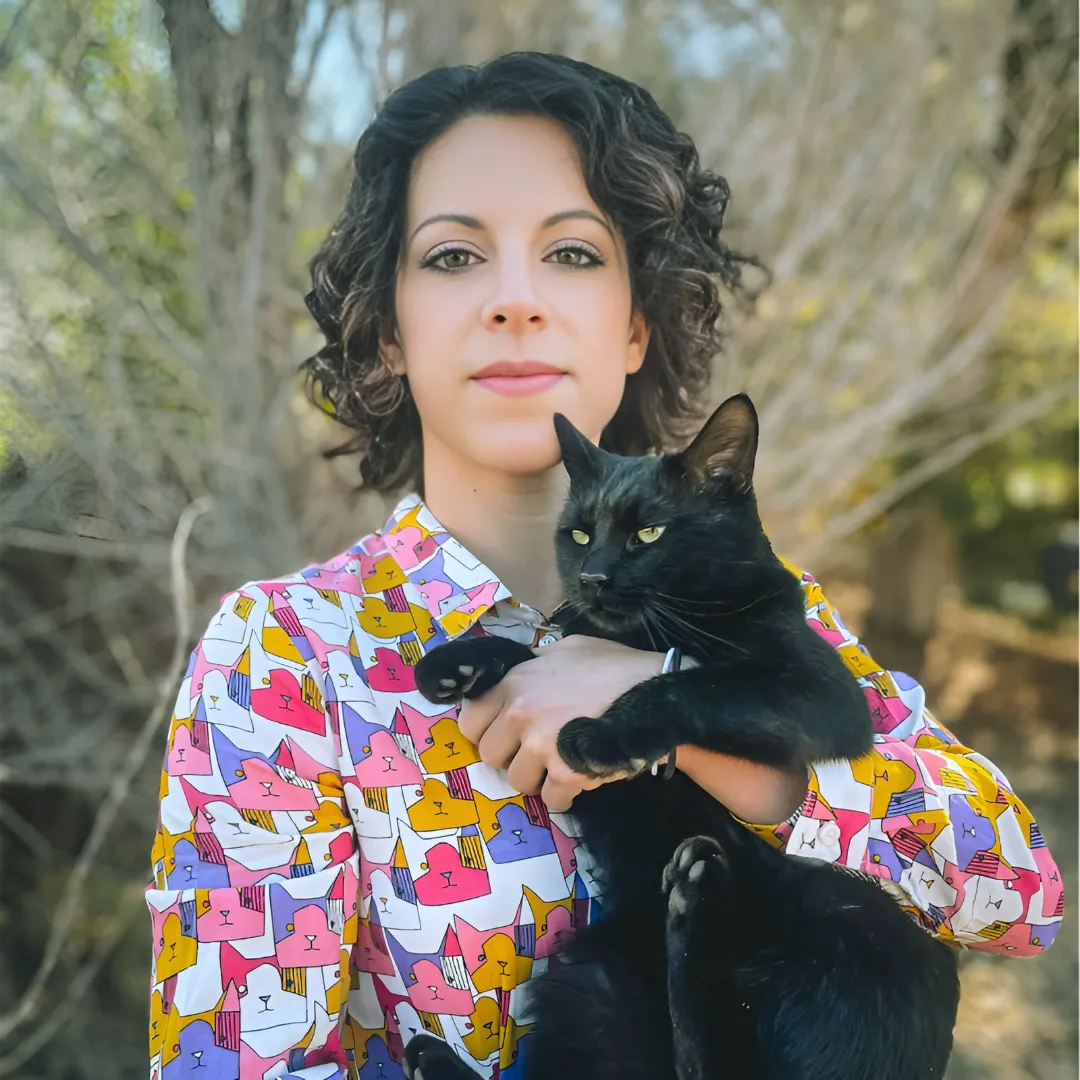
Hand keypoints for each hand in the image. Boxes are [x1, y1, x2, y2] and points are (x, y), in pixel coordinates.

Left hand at [457, 635, 663, 811]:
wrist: (657, 691)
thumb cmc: (615, 665)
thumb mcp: (568, 649)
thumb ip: (536, 664)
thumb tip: (522, 672)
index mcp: (515, 682)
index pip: (469, 722)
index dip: (486, 733)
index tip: (503, 737)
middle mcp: (520, 713)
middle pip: (491, 757)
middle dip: (512, 758)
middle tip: (536, 753)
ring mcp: (541, 744)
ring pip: (518, 782)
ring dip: (538, 779)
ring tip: (560, 765)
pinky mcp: (566, 772)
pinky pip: (551, 800)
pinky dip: (564, 797)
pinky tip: (579, 780)